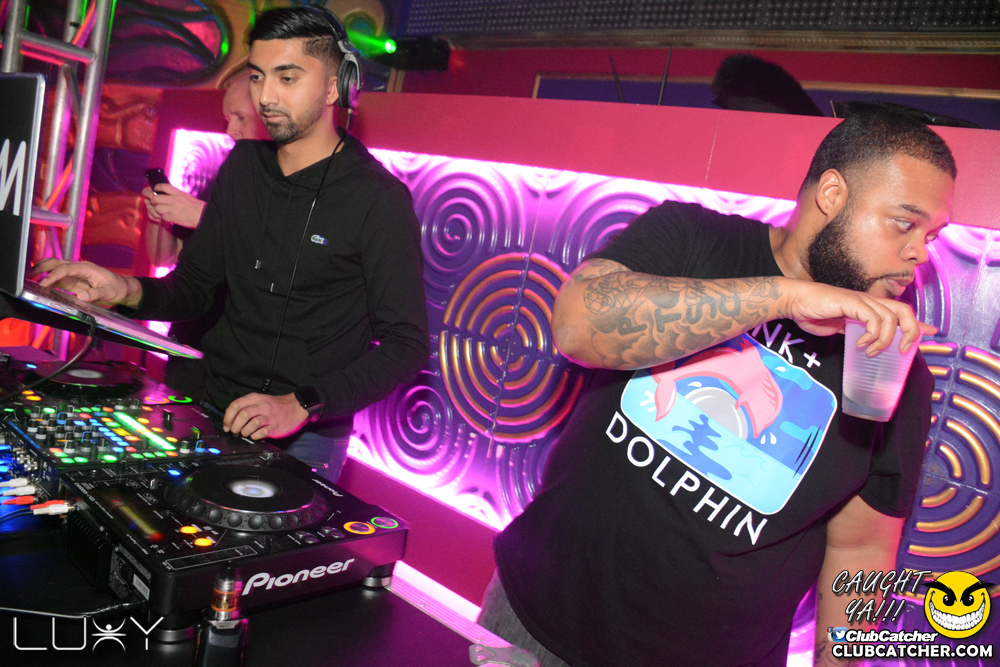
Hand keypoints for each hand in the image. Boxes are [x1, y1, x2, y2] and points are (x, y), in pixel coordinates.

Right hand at [31, 258, 141, 307]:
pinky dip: (48, 280)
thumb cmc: (117, 288)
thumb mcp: (109, 292)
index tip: (43, 283)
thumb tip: (81, 295)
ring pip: (55, 269)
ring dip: (42, 271)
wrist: (122, 289)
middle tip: (28, 275)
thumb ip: (96, 294)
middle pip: (56, 263)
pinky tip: (39, 285)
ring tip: (28, 278)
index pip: (66, 268)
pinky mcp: (73, 282)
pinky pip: (58, 279)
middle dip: (42, 267)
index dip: (54, 275)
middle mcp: (78, 269)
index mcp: (86, 268)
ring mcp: (75, 275)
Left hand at [142, 184, 205, 228]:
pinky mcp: (174, 218)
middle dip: (153, 201)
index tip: (154, 190)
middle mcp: (174, 200)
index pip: (162, 186)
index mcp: (178, 193)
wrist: (203, 216)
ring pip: (157, 208)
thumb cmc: (196, 207)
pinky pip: (163, 218)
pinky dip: (165, 218)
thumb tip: (168, 193)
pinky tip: (170, 218)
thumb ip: (176, 194)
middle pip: (155, 198)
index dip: (156, 188)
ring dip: (158, 211)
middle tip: (156, 203)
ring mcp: (173, 209)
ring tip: (163, 212)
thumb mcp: (186, 196)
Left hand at [223, 393, 308, 439]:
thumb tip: (228, 415)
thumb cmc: (274, 405)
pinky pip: (262, 433)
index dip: (228, 417)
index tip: (226, 425)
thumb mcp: (259, 400)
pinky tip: (255, 435)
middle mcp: (262, 406)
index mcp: (255, 398)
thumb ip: (244, 406)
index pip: (236, 405)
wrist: (296, 407)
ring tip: (245, 434)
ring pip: (251, 424)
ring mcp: (269, 416)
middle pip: (242, 415)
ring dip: (244, 432)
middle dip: (235, 426)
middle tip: (235, 432)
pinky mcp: (276, 426)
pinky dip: (255, 436)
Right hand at [782, 280, 935, 355]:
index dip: (918, 322)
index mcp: (868, 306)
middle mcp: (869, 301)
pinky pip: (873, 318)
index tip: (931, 332)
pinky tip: (861, 343)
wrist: (795, 301)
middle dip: (911, 331)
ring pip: (891, 316)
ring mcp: (861, 300)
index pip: (900, 311)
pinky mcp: (852, 303)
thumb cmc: (812, 312)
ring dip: (886, 339)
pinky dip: (872, 334)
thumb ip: (853, 330)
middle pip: (904, 310)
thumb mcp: (838, 326)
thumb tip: (864, 342)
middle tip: (904, 350)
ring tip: (872, 351)